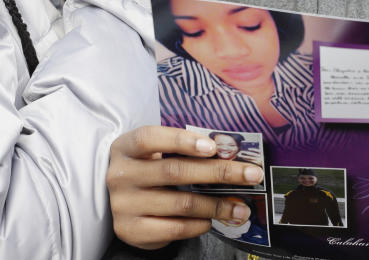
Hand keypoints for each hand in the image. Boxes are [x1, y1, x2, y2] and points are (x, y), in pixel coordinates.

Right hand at [108, 126, 264, 249]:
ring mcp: (124, 205)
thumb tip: (229, 153)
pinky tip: (211, 221)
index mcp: (126, 147)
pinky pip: (174, 228)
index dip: (182, 141)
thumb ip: (182, 150)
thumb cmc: (146, 169)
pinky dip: (198, 225)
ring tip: (240, 208)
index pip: (151, 138)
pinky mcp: (131, 230)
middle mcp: (121, 175)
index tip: (214, 147)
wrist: (117, 200)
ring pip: (181, 203)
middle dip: (219, 173)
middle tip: (251, 175)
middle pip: (175, 171)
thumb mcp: (153, 153)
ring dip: (217, 205)